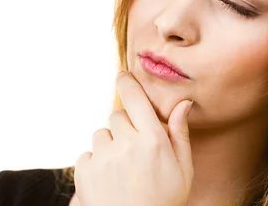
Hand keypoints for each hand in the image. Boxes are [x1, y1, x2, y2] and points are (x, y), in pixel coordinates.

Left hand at [73, 71, 193, 205]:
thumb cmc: (164, 201)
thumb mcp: (183, 171)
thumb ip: (180, 134)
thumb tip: (182, 103)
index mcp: (153, 141)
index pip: (134, 98)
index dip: (126, 82)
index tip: (122, 75)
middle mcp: (126, 144)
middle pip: (117, 116)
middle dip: (124, 127)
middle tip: (135, 151)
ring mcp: (103, 157)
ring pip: (101, 134)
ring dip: (109, 145)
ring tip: (122, 170)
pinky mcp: (84, 171)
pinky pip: (87, 154)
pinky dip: (95, 163)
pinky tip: (109, 181)